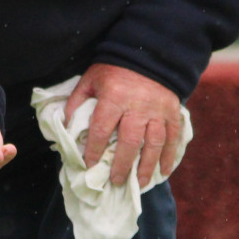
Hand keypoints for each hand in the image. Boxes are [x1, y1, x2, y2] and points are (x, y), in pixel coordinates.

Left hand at [62, 63, 184, 188]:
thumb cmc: (114, 70)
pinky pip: (172, 137)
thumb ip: (77, 102)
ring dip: (147, 166)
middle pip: (130, 141)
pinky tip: (164, 171)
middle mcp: (138, 105)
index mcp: (114, 97)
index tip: (89, 165)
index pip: (102, 129)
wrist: (147, 54)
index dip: (94, 150)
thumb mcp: (90, 80)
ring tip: (140, 183)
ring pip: (154, 143)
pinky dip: (169, 156)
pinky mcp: (172, 111)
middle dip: (122, 165)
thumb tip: (65, 127)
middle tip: (115, 181)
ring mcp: (157, 110)